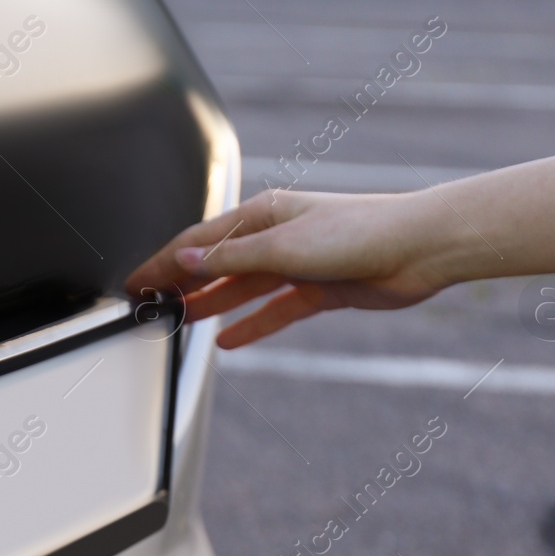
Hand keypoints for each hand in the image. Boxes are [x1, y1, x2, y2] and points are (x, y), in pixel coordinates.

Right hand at [125, 189, 454, 347]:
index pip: (198, 242)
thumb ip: (230, 260)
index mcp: (262, 215)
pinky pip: (273, 311)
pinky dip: (250, 324)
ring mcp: (296, 264)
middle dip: (180, 284)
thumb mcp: (283, 246)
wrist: (419, 248)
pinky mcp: (318, 289)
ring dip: (209, 305)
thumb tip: (184, 261)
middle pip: (216, 265)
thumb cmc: (360, 232)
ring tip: (177, 322)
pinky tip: (228, 340)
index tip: (135, 282)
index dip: (163, 263)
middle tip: (146, 305)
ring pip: (241, 289)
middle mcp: (276, 237)